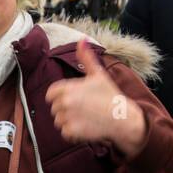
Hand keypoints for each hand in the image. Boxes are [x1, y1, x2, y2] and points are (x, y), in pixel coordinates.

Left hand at [45, 38, 148, 158]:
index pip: (51, 94)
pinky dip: (73, 132)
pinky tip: (85, 126)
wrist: (121, 117)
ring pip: (58, 121)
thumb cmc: (109, 95)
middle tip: (83, 108)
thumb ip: (86, 58)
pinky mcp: (72, 132)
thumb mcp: (98, 74)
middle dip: (65, 109)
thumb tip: (82, 40)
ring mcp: (68, 118)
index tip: (73, 98)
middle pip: (54, 108)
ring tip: (85, 116)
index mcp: (68, 88)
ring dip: (68, 121)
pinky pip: (64, 133)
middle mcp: (65, 103)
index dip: (60, 96)